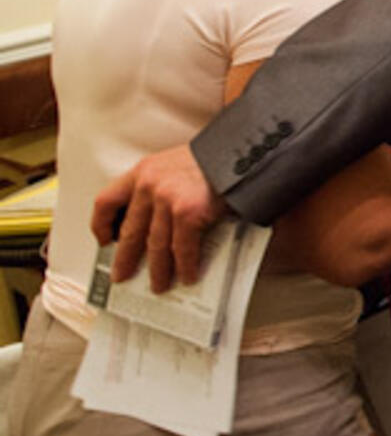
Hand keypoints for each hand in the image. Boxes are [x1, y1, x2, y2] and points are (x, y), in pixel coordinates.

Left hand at [92, 144, 227, 291]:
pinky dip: (184, 266)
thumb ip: (163, 186)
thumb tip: (159, 221)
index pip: (106, 201)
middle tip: (122, 274)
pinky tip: (188, 274)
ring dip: (157, 270)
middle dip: (126, 258)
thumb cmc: (217, 157)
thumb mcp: (177, 163)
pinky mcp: (187, 213)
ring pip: (154, 245)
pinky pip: (181, 248)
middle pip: (130, 231)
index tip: (105, 240)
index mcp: (144, 170)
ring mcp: (167, 199)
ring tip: (159, 284)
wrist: (244, 151)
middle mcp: (149, 184)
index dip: (101, 225)